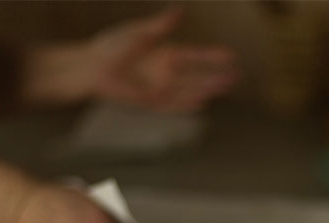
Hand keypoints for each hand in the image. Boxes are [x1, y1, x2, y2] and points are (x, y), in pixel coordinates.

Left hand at [84, 7, 238, 110]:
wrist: (91, 66)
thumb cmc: (111, 46)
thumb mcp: (139, 33)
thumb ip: (160, 25)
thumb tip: (180, 10)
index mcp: (166, 54)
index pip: (195, 56)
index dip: (212, 56)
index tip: (231, 55)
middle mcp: (166, 74)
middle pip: (197, 76)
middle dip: (217, 77)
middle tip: (237, 76)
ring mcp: (160, 89)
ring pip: (190, 90)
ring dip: (208, 89)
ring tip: (226, 86)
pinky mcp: (150, 102)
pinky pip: (173, 105)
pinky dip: (187, 105)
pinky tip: (202, 104)